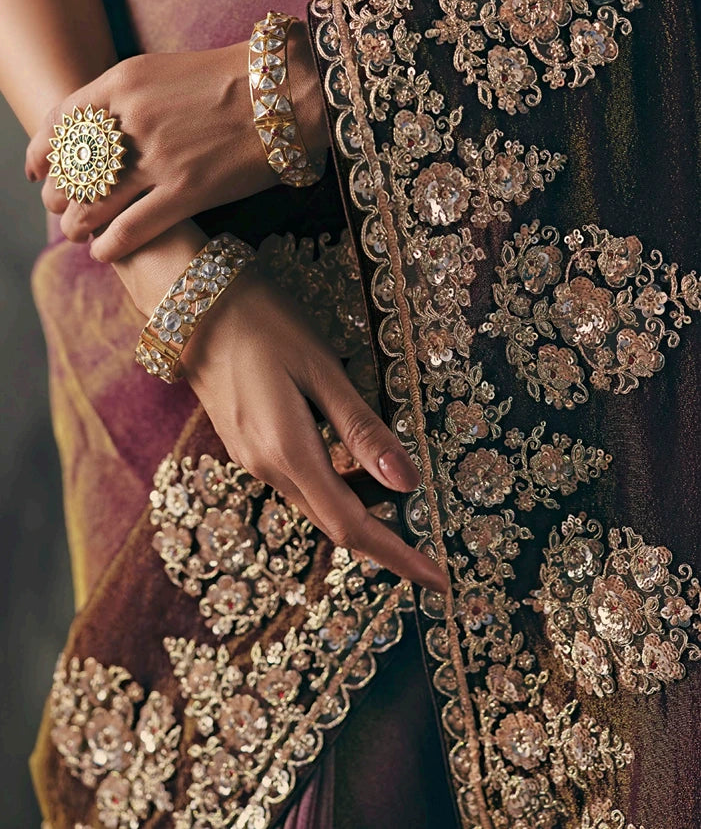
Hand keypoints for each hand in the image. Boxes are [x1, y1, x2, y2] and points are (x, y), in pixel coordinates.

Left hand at [25, 22, 328, 260]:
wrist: (288, 91)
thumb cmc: (239, 79)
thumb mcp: (170, 70)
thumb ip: (133, 97)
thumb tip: (108, 127)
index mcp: (124, 82)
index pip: (61, 121)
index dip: (40, 151)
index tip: (35, 169)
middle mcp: (132, 119)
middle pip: (72, 166)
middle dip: (58, 193)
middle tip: (59, 206)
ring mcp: (157, 157)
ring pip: (95, 201)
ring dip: (78, 223)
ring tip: (76, 234)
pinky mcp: (187, 191)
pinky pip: (132, 227)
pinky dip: (111, 245)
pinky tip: (103, 252)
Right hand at [179, 266, 448, 593]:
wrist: (191, 303)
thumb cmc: (262, 324)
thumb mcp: (321, 370)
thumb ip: (361, 428)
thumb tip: (408, 483)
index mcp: (288, 452)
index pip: (352, 527)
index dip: (398, 557)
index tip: (439, 582)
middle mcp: (267, 468)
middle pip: (335, 524)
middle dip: (386, 543)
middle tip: (431, 552)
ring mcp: (252, 459)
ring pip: (317, 503)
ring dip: (361, 512)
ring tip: (403, 503)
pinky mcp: (247, 445)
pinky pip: (300, 482)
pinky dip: (336, 488)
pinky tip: (358, 467)